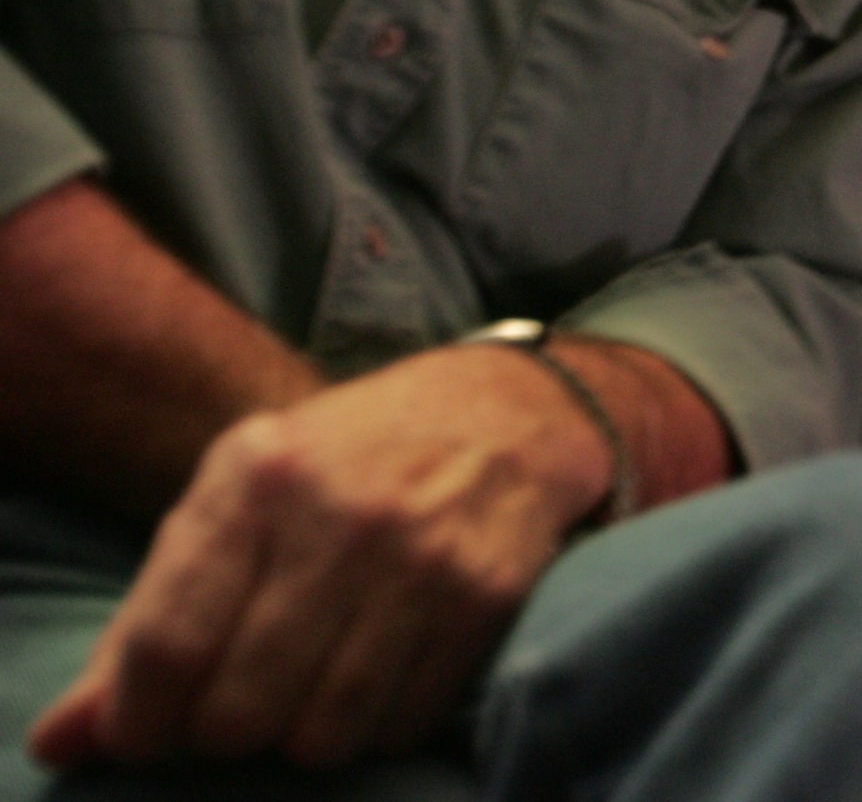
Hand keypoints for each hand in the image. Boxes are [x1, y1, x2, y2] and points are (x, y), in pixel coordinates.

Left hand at [26, 343, 610, 770]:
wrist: (506, 411)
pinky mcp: (486, 595)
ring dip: (303, 737)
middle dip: (225, 732)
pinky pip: (401, 724)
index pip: (167, 646)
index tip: (147, 733)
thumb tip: (62, 743)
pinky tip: (376, 676)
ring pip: (322, 735)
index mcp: (256, 477)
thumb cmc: (345, 462)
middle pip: (239, 709)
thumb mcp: (235, 501)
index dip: (141, 720)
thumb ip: (146, 620)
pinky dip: (376, 726)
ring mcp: (422, 557)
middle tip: (239, 705)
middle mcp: (340, 515)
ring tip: (309, 692)